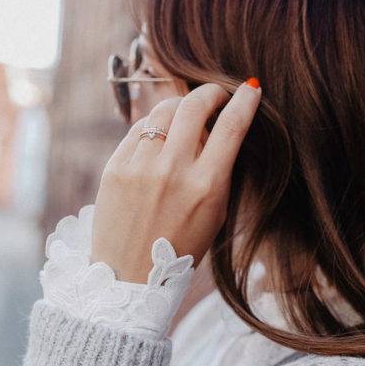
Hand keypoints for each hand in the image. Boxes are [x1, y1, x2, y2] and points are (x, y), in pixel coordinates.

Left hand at [90, 81, 261, 282]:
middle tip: (216, 94)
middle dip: (211, 92)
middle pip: (194, 105)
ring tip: (186, 114)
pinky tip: (158, 137)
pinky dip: (153, 128)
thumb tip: (220, 127)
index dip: (245, 100)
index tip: (250, 88)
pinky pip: (138, 130)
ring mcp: (140, 167)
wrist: (128, 277)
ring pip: (163, 110)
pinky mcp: (114, 168)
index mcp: (206, 186)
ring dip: (180, 105)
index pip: (232, 126)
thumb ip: (219, 171)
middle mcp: (173, 171)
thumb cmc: (179, 249)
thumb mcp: (215, 214)